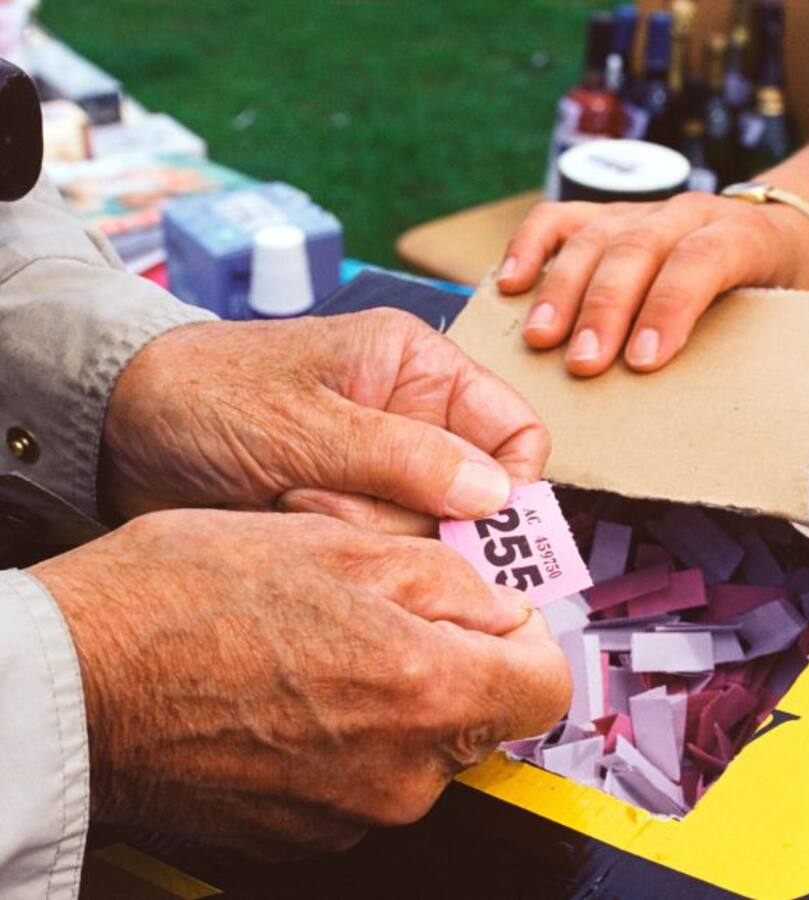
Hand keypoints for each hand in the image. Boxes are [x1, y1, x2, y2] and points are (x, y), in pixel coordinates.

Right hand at [31, 508, 569, 856]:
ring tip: (326, 642)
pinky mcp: (306, 833)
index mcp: (426, 691)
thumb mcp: (337, 542)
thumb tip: (501, 606)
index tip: (496, 612)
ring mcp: (352, 813)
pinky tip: (294, 687)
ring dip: (400, 695)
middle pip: (482, 715)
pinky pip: (367, 777)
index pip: (547, 685)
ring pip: (423, 745)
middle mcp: (401, 773)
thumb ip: (448, 579)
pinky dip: (352, 734)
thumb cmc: (186, 600)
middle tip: (393, 609)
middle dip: (457, 659)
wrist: (75, 680)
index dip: (527, 637)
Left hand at [100, 309, 549, 531]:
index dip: (515, 484)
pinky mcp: (348, 510)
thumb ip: (406, 458)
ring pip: (425, 530)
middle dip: (414, 513)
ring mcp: (381, 470)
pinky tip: (287, 512)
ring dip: (367, 529)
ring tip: (297, 497)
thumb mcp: (307, 424)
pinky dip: (340, 543)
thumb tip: (497, 496)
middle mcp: (413, 420)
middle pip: (474, 495)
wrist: (116, 430)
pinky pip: (379, 548)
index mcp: (419, 369)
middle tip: (343, 499)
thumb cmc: (205, 396)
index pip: (516, 430)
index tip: (479, 525)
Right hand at [497, 192, 808, 375]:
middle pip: (638, 250)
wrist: (782, 230)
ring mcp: (642, 211)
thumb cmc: (777, 287)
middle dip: (605, 308)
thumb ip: (748, 343)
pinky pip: (559, 219)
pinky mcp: (606, 214)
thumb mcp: (783, 313)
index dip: (670, 307)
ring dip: (562, 290)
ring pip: (594, 236)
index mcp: (742, 236)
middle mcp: (687, 215)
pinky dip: (530, 247)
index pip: (701, 261)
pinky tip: (510, 283)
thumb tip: (715, 411)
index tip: (643, 360)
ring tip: (540, 339)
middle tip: (583, 364)